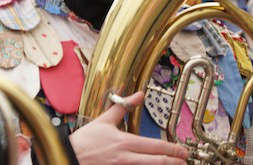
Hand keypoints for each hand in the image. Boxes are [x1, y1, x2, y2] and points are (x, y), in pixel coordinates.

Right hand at [69, 91, 188, 163]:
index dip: (173, 150)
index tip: (183, 151)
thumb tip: (138, 94)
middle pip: (157, 162)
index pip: (155, 146)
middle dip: (174, 162)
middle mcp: (126, 158)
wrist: (67, 156)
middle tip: (184, 161)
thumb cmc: (84, 141)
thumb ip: (123, 107)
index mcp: (125, 142)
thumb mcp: (104, 121)